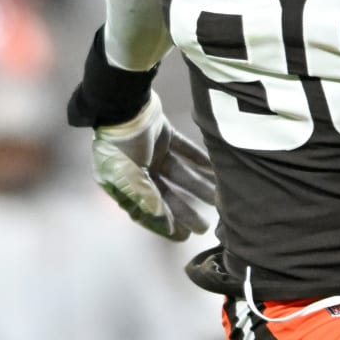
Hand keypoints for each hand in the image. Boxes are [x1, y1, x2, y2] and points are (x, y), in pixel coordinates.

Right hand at [92, 92, 215, 238]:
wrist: (124, 103)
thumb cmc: (122, 145)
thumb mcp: (129, 177)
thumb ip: (147, 201)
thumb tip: (166, 225)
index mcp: (122, 184)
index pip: (146, 211)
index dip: (165, 225)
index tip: (184, 236)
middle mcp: (136, 170)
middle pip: (165, 195)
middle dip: (185, 211)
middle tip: (205, 227)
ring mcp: (151, 152)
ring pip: (179, 174)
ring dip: (197, 186)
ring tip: (217, 198)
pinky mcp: (163, 135)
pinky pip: (185, 152)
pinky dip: (199, 161)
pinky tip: (215, 172)